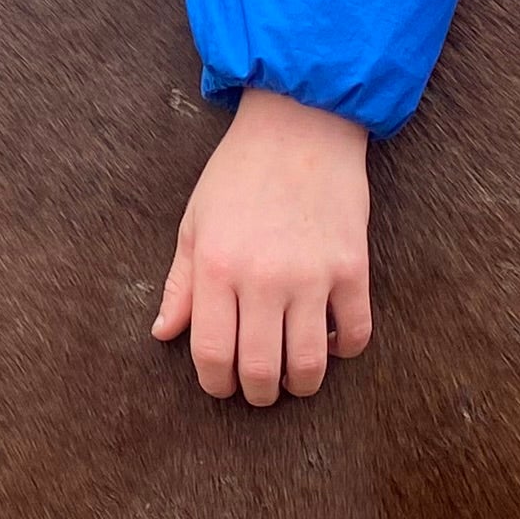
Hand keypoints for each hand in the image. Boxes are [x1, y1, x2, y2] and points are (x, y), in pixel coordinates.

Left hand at [152, 87, 375, 404]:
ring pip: (309, 364)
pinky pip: (355, 333)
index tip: (220, 386)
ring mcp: (312, 276)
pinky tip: (329, 343)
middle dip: (258, 393)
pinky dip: (343, 351)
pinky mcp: (353, 268)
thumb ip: (181, 284)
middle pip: (261, 369)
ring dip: (300, 384)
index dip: (215, 383)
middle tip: (258, 390)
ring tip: (293, 378)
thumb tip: (164, 334)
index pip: (212, 353)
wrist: (300, 125)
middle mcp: (263, 278)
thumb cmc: (238, 174)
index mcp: (217, 268)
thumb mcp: (195, 223)